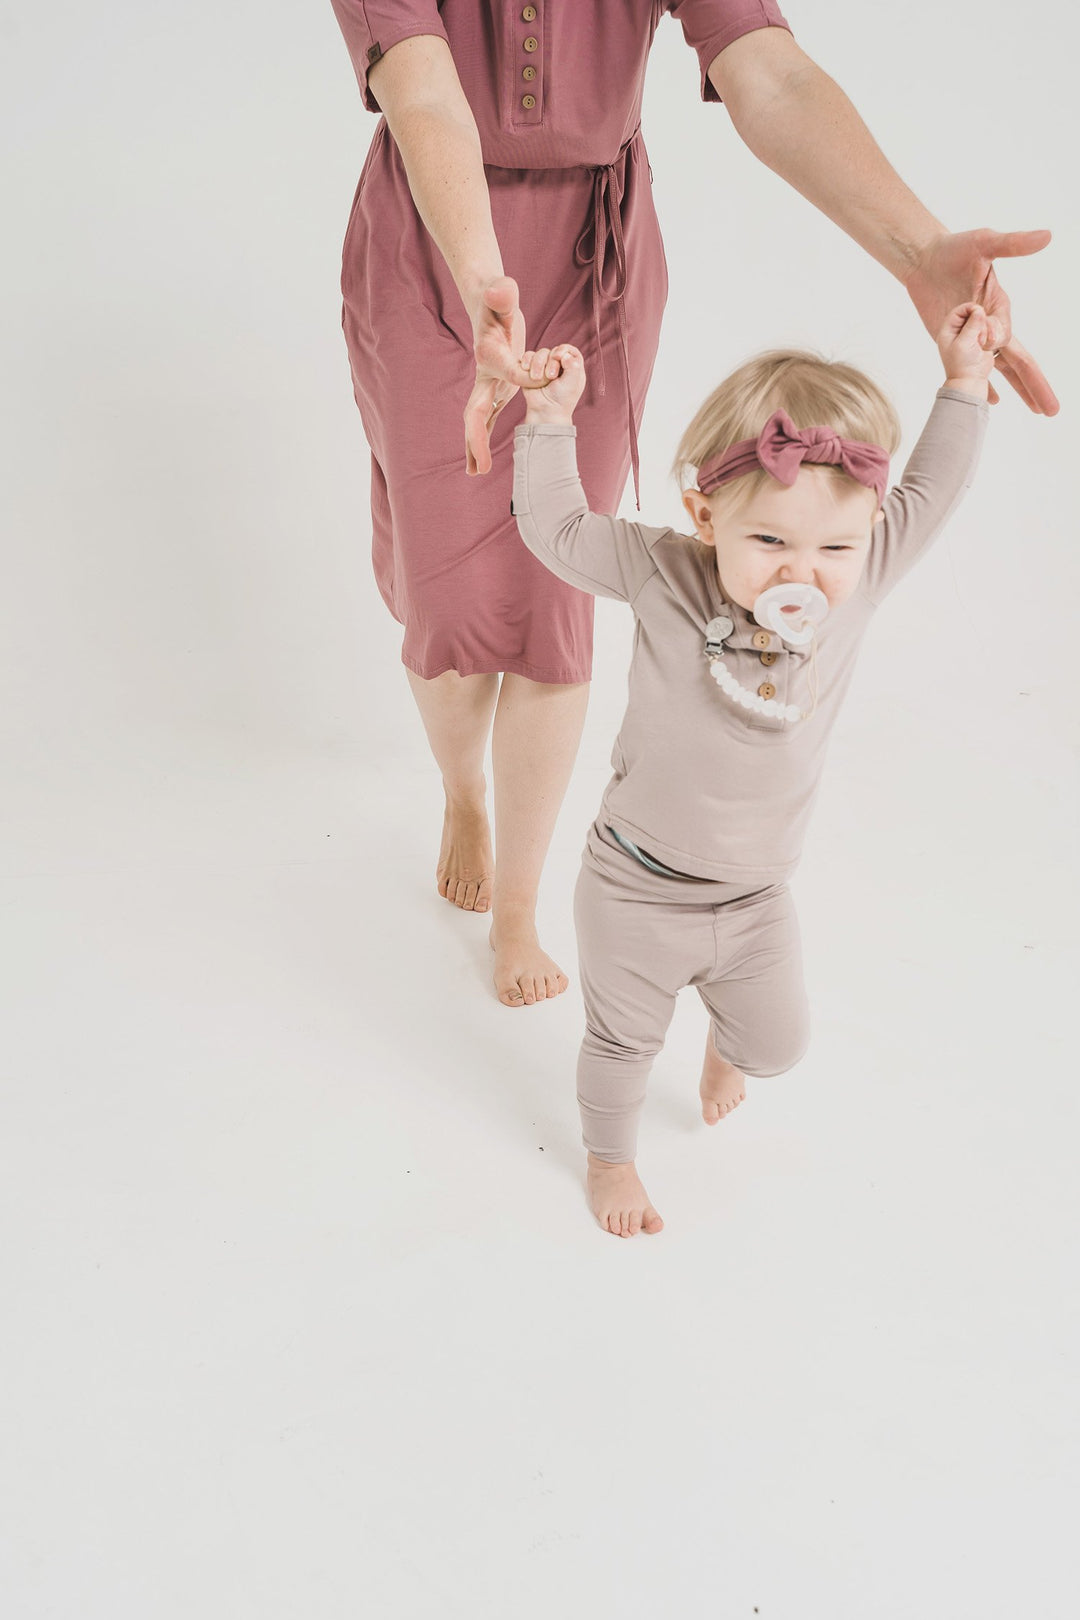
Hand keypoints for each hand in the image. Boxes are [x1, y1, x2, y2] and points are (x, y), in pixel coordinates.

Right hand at [464, 276, 533, 475]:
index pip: (508, 375)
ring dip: (475, 446)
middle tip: (477, 468)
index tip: (540, 380)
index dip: (525, 379)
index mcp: (489, 357)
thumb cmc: (497, 298)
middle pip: (475, 413)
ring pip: (478, 420)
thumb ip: (501, 293)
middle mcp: (484, 375)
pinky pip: (488, 416)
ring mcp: (488, 383)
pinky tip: (482, 456)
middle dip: (475, 441)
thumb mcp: (502, 294)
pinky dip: (484, 435)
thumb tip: (499, 291)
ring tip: (474, 472)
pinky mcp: (494, 386)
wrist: (487, 301)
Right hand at [520, 344, 586, 424]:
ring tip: (536, 378)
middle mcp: (559, 366)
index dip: (563, 349)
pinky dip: (526, 361)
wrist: (544, 411)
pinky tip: (526, 370)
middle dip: (551, 362)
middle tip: (551, 377)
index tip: (558, 357)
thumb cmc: (561, 400)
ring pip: (540, 353)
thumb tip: (564, 354)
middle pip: (553, 351)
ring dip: (537, 364)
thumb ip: (573, 365)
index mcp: (572, 368)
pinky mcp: (531, 370)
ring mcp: (544, 367)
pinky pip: (527, 357)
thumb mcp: (573, 383)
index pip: (569, 350)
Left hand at [904, 229, 1056, 413]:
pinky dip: (987, 384)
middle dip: (1035, 386)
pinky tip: (994, 400)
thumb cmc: (955, 248)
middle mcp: (992, 325)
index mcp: (1000, 307)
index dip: (990, 337)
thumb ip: (1014, 244)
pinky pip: (975, 368)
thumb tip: (1047, 236)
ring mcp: (975, 336)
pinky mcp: (957, 341)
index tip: (975, 320)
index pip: (1004, 336)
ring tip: (1036, 410)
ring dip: (1019, 389)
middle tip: (1052, 410)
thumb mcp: (986, 242)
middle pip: (1019, 361)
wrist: (925, 258)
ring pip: (1002, 369)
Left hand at [936, 302, 994, 395]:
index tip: (979, 311)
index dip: (969, 308)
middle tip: (978, 336)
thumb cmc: (963, 365)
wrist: (971, 381)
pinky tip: (984, 345)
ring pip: (980, 321)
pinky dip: (988, 334)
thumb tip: (979, 310)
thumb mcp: (964, 343)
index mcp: (948, 331)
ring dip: (984, 330)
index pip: (958, 311)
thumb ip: (972, 325)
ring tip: (980, 343)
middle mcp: (957, 331)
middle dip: (978, 322)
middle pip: (971, 314)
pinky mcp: (979, 339)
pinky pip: (987, 329)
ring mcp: (969, 334)